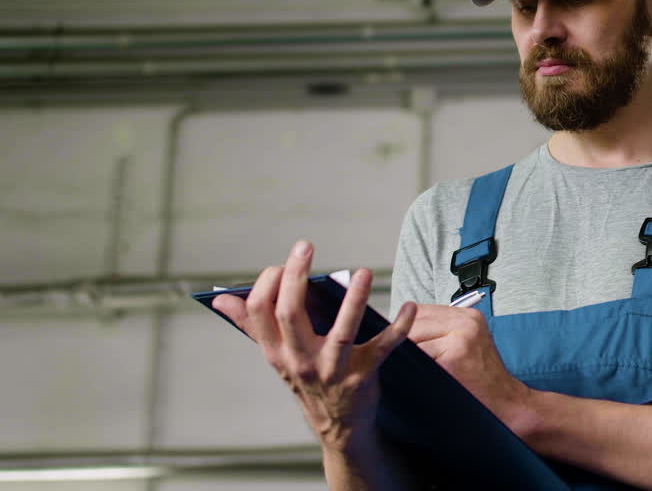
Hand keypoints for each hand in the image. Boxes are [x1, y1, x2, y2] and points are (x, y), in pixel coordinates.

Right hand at [211, 240, 415, 452]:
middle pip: (290, 313)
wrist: (339, 427)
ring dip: (354, 299)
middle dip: (295, 277)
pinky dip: (399, 326)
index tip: (282, 263)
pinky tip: (408, 307)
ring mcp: (332, 369)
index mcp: (276, 352)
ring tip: (363, 272)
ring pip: (341, 330)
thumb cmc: (307, 379)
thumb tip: (221, 299)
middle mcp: (300, 360)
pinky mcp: (363, 375)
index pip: (259, 311)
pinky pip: (383, 347)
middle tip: (305, 246)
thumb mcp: (277, 356)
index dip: (267, 283)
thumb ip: (251, 325)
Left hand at [409, 304, 536, 435]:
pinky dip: (412, 366)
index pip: (421, 311)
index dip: (406, 329)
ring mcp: (463, 334)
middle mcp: (467, 320)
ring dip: (405, 353)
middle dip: (402, 341)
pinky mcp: (456, 353)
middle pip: (415, 321)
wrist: (507, 404)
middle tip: (400, 361)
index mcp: (468, 317)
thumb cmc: (481, 382)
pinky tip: (416, 377)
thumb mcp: (465, 347)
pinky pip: (420, 354)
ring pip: (414, 336)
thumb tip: (400, 333)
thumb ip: (440, 335)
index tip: (400, 346)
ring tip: (409, 369)